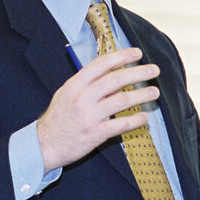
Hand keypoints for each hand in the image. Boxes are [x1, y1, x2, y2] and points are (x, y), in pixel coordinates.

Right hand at [36, 47, 158, 170]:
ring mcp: (89, 116)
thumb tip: (114, 73)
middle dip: (137, 73)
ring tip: (154, 92)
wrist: (44, 145)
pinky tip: (145, 117)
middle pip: (115, 80)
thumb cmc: (59, 118)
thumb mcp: (67, 94)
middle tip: (154, 70)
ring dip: (141, 95)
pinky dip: (135, 120)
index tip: (137, 53)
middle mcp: (82, 98)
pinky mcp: (95, 134)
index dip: (121, 57)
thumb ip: (87, 84)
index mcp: (74, 85)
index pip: (101, 65)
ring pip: (121, 100)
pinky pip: (120, 125)